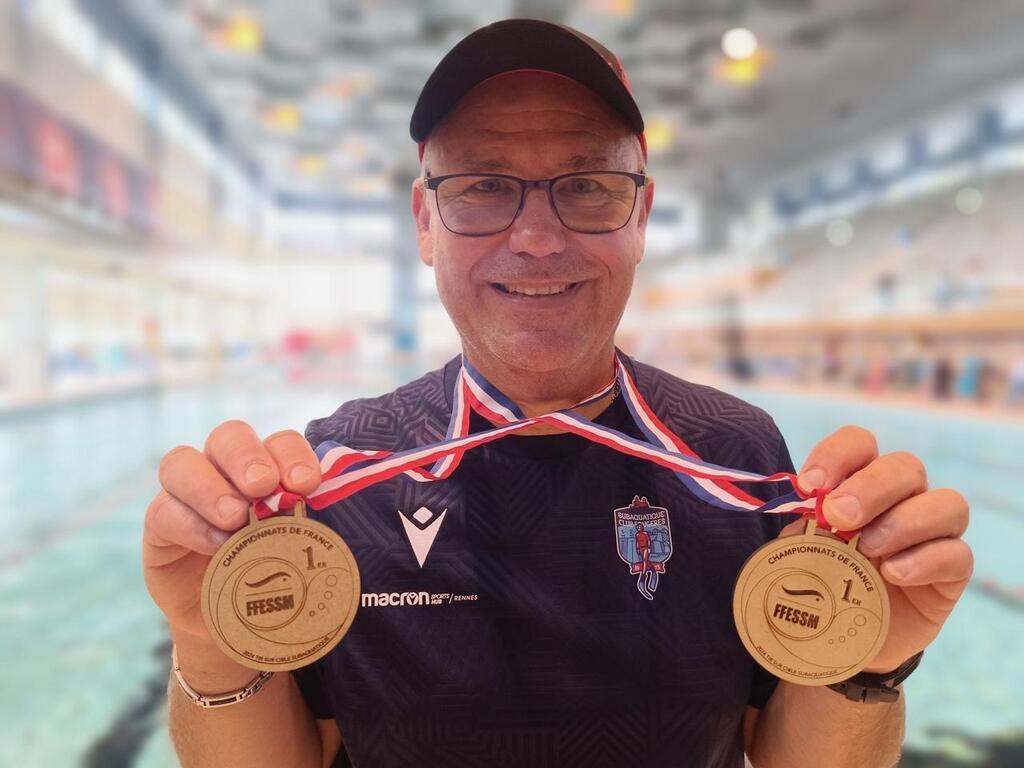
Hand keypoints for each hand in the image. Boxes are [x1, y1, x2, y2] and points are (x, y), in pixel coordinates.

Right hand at [143, 421, 321, 642]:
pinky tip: (216, 544)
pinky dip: (191, 524)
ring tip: (234, 517)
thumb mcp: (294, 546)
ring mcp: (186, 494)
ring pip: (181, 463)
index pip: (278, 442)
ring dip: (210, 487)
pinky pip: (163, 511)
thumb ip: (303, 522)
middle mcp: (224, 470)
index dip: (292, 454)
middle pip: (228, 437)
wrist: (237, 621)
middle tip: (264, 486)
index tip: (307, 484)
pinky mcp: (160, 525)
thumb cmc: (275, 573)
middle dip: (247, 457)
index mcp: (267, 467)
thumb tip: (323, 510)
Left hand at [783, 425, 971, 672]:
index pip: (860, 443)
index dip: (837, 455)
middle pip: (906, 467)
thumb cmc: (818, 580)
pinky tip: (892, 574)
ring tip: (867, 548)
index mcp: (861, 481)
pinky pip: (956, 554)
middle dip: (870, 487)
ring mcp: (933, 534)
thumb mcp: (800, 550)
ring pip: (946, 503)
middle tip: (838, 516)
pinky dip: (924, 560)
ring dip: (902, 521)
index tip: (810, 485)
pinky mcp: (951, 573)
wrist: (837, 637)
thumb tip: (807, 503)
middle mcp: (903, 498)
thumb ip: (804, 525)